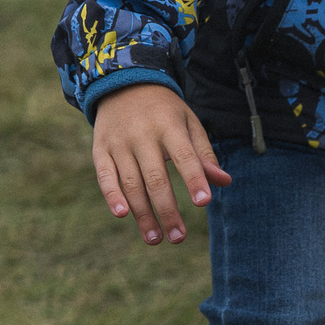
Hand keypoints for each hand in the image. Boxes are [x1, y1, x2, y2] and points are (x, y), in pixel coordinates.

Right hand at [91, 83, 231, 244]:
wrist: (123, 84)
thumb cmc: (166, 112)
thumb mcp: (189, 124)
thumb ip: (204, 155)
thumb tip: (224, 182)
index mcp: (169, 128)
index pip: (184, 156)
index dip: (194, 179)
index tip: (204, 202)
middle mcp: (142, 135)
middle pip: (156, 178)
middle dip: (167, 210)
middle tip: (178, 238)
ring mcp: (119, 143)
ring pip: (131, 183)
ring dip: (143, 214)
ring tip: (156, 239)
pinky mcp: (100, 149)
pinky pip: (104, 175)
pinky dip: (112, 195)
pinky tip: (123, 215)